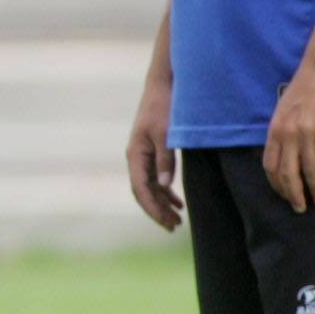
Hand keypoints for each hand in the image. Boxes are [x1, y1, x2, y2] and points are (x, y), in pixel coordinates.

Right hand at [126, 77, 181, 231]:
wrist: (162, 85)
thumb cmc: (164, 107)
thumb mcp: (166, 134)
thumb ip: (165, 160)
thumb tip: (166, 185)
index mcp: (136, 155)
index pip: (141, 189)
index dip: (153, 208)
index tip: (166, 222)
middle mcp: (136, 158)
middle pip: (144, 192)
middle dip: (157, 211)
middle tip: (173, 227)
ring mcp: (143, 156)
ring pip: (150, 187)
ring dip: (162, 204)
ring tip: (177, 221)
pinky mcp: (152, 152)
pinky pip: (156, 178)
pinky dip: (166, 192)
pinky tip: (178, 202)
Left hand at [264, 51, 314, 211]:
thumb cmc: (307, 88)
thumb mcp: (285, 110)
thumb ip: (284, 131)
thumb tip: (288, 153)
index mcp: (275, 129)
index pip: (270, 165)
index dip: (277, 184)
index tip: (285, 194)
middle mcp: (288, 134)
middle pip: (287, 174)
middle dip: (294, 194)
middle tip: (300, 207)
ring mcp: (306, 133)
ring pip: (309, 172)